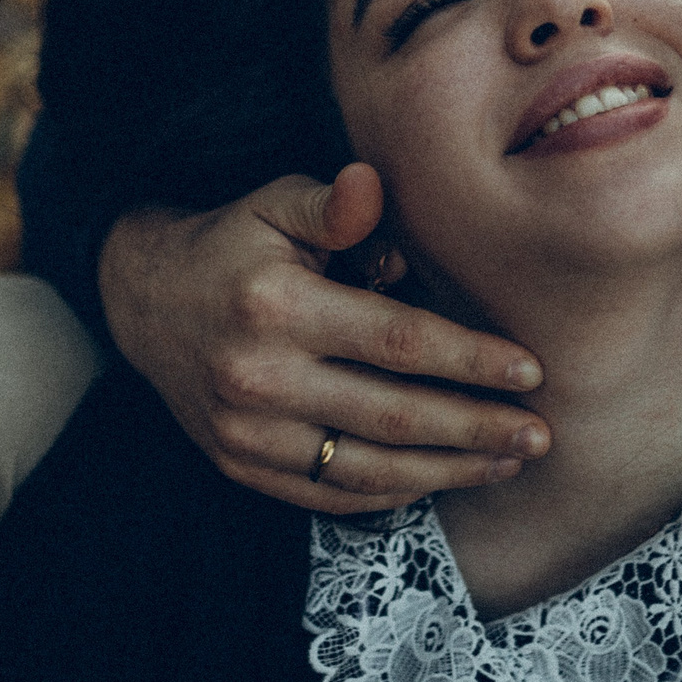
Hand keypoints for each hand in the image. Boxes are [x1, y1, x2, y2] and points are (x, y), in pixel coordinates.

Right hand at [97, 163, 550, 514]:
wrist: (141, 299)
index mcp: (276, 305)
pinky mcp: (240, 466)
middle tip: (539, 434)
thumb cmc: (231, 244)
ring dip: (447, 472)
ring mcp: (246, 433)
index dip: (468, 359)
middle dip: (476, 429)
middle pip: (392, 416)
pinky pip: (328, 495)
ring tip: (507, 462)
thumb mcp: (273, 203)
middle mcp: (259, 377)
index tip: (529, 368)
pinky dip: (391, 494)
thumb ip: (330, 203)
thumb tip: (371, 186)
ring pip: (366, 469)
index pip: (395, 341)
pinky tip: (441, 479)